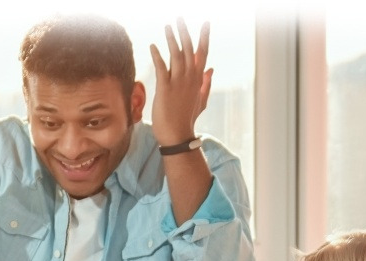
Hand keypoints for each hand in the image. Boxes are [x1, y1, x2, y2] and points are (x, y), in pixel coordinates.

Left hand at [149, 19, 211, 145]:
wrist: (177, 136)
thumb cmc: (186, 120)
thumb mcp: (200, 101)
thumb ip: (206, 84)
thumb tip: (211, 70)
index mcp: (198, 80)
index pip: (203, 54)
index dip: (204, 37)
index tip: (206, 23)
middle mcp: (190, 78)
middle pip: (189, 49)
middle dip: (185, 32)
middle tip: (180, 18)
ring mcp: (179, 83)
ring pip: (176, 55)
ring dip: (171, 39)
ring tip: (167, 26)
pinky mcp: (165, 89)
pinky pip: (161, 68)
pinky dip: (157, 56)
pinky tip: (153, 46)